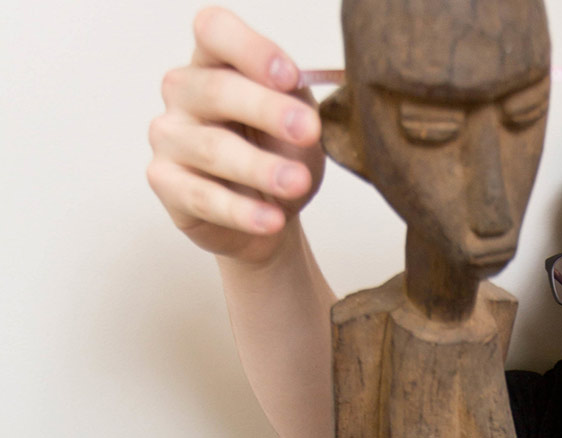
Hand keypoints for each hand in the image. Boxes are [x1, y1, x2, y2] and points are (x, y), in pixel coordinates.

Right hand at [148, 7, 323, 264]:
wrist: (271, 211)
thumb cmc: (281, 151)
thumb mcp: (299, 115)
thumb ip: (295, 96)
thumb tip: (295, 85)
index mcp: (217, 60)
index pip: (214, 30)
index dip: (249, 48)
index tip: (289, 76)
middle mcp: (184, 91)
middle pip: (216, 89)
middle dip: (266, 109)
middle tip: (308, 130)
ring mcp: (169, 136)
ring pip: (211, 147)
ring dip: (259, 166)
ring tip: (297, 182)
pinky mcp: (164, 182)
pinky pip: (201, 196)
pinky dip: (241, 211)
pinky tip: (271, 219)